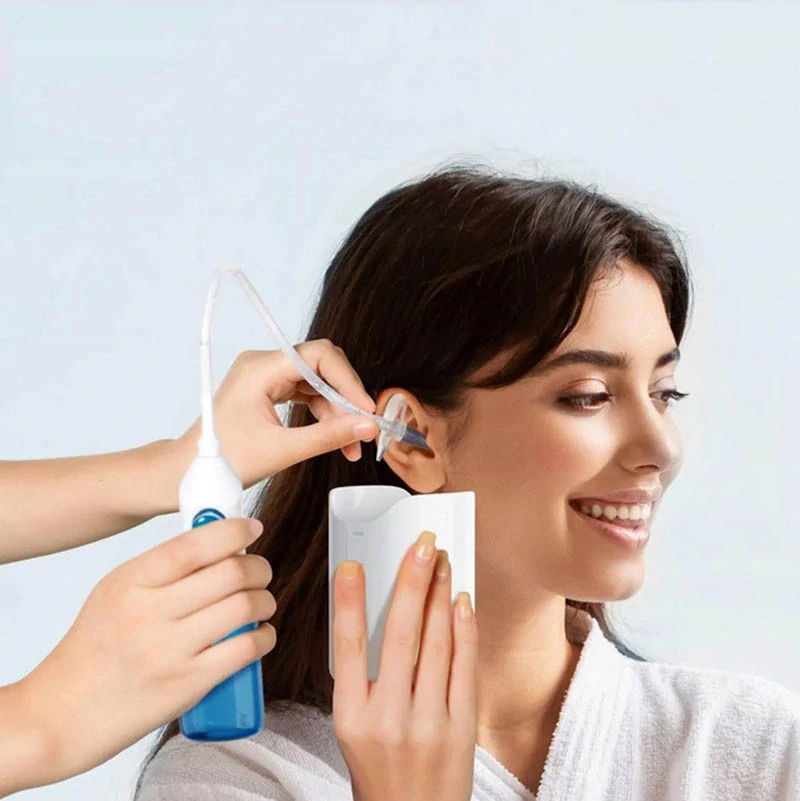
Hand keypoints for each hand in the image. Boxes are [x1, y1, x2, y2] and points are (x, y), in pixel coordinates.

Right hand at [14, 517, 275, 787]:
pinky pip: (245, 649)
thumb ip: (161, 569)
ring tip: (262, 603)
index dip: (232, 530)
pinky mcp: (187, 685)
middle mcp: (149, 613)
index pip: (194, 545)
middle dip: (258, 567)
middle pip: (230, 573)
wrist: (60, 716)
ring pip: (244, 608)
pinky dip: (265, 636)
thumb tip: (219, 544)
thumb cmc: (92, 651)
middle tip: (260, 572)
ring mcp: (169, 651)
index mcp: (130, 582)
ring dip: (265, 601)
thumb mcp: (114, 593)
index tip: (252, 528)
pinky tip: (262, 634)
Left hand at [176, 340, 379, 488]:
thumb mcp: (282, 450)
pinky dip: (324, 414)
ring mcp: (266, 376)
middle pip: (321, 367)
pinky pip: (306, 393)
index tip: (365, 408)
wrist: (189, 470)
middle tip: (362, 427)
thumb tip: (364, 426)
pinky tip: (336, 436)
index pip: (318, 356)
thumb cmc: (223, 460)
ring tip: (351, 442)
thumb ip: (327, 436)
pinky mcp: (269, 390)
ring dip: (337, 410)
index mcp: (259, 369)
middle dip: (345, 397)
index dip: (347, 379)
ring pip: (317, 382)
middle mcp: (263, 365)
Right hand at [332, 532, 477, 800]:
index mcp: (351, 718)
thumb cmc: (380, 772)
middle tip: (420, 546)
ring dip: (440, 596)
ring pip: (436, 645)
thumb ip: (361, 679)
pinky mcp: (461, 728)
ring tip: (442, 563)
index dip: (348, 602)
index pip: (347, 648)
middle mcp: (388, 719)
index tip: (352, 564)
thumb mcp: (354, 729)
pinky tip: (461, 601)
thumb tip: (378, 616)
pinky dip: (464, 629)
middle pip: (400, 636)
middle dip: (411, 583)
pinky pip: (464, 667)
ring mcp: (428, 724)